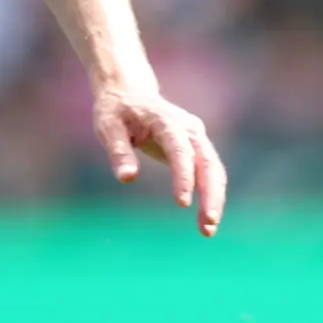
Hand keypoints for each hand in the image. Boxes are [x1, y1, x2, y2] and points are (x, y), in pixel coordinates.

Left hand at [95, 77, 226, 234]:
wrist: (130, 93)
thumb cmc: (116, 112)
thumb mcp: (107, 127)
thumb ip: (118, 151)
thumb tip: (127, 178)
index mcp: (166, 120)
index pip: (180, 149)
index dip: (183, 176)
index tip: (183, 203)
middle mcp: (189, 128)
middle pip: (208, 162)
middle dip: (211, 193)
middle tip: (208, 223)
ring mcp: (197, 137)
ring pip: (214, 169)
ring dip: (215, 198)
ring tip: (208, 230)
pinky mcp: (197, 147)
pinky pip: (210, 172)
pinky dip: (210, 194)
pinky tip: (205, 219)